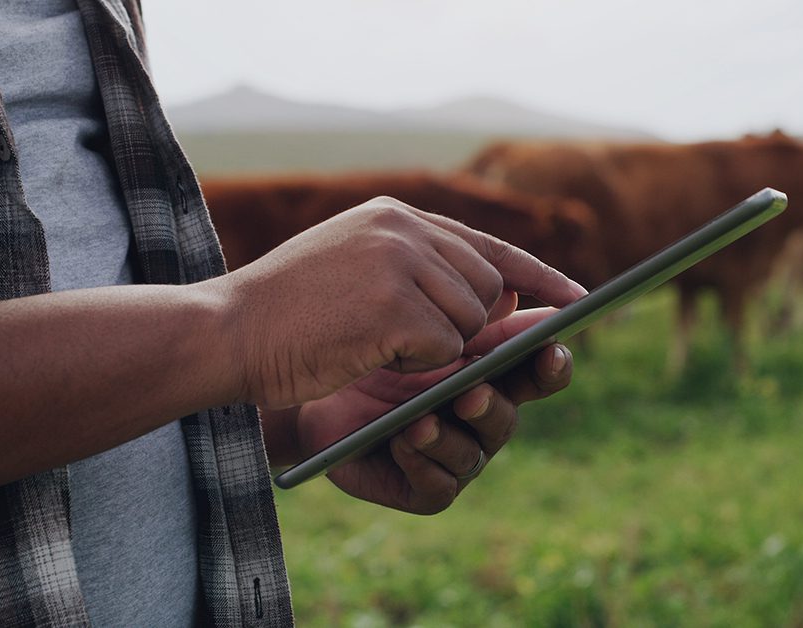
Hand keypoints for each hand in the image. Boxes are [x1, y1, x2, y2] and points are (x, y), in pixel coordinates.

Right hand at [219, 196, 584, 408]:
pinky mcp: (395, 305)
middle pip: (489, 287)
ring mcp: (399, 262)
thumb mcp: (354, 269)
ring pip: (471, 320)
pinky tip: (368, 354)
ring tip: (378, 345)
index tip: (577, 300)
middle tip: (429, 348)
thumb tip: (505, 298)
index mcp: (395, 214)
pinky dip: (417, 366)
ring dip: (438, 348)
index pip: (486, 244)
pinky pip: (445, 349)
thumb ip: (421, 271)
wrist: (225, 332)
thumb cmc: (286, 313)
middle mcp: (403, 227)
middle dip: (473, 327)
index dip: (538, 275)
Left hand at [278, 308, 574, 513]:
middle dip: (495, 403)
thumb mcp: (412, 309)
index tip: (553, 344)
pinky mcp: (425, 488)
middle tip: (475, 389)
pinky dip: (423, 463)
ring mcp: (455, 454)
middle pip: (509, 413)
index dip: (552, 360)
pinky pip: (438, 486)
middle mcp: (482, 414)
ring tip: (424, 419)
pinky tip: (404, 441)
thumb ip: (460, 301)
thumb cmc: (369, 336)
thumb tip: (509, 288)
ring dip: (453, 435)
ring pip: (474, 451)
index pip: (538, 367)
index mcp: (493, 368)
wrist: (313, 378)